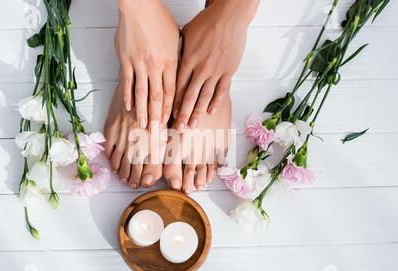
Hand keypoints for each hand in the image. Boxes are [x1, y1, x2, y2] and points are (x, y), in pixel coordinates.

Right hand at [115, 0, 178, 127]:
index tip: (172, 121)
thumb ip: (176, 57)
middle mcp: (156, 66)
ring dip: (143, 111)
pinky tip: (129, 108)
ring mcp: (140, 64)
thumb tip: (177, 70)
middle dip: (158, 116)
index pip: (172, 91)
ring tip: (144, 126)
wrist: (139, 6)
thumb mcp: (175, 38)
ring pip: (142, 93)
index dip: (171, 108)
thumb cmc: (158, 18)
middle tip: (158, 132)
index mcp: (171, 61)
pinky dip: (128, 96)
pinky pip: (127, 82)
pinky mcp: (126, 60)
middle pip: (158, 97)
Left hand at [173, 0, 258, 129]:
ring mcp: (215, 71)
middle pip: (189, 96)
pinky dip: (216, 102)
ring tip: (192, 125)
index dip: (173, 102)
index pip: (178, 86)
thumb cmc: (207, 21)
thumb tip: (171, 59)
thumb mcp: (186, 34)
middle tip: (178, 128)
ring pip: (204, 97)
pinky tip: (211, 112)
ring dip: (197, 113)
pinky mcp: (229, 70)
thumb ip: (179, 50)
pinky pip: (222, 90)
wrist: (229, 16)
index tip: (168, 114)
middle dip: (182, 114)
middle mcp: (200, 68)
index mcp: (188, 60)